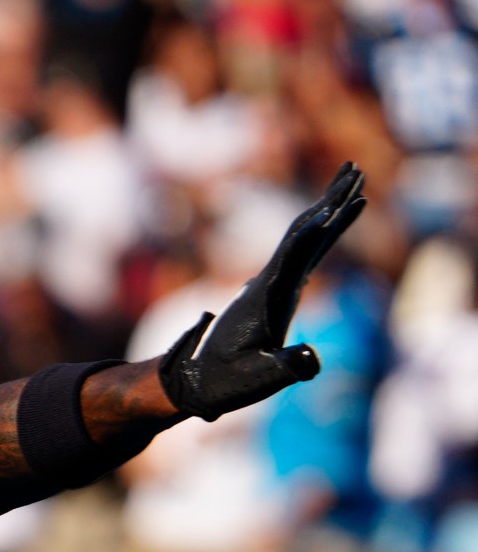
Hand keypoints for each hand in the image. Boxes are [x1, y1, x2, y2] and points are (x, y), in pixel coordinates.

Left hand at [158, 163, 366, 420]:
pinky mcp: (276, 294)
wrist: (195, 382)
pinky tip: (332, 222)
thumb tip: (312, 359)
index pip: (292, 256)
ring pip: (304, 237)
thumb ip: (288, 367)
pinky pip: (304, 254)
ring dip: (329, 208)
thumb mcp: (260, 378)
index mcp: (264, 297)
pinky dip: (322, 234)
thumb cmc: (225, 382)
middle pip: (302, 231)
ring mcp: (272, 286)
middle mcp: (269, 283)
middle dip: (330, 201)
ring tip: (354, 180)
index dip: (311, 233)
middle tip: (356, 169)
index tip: (331, 208)